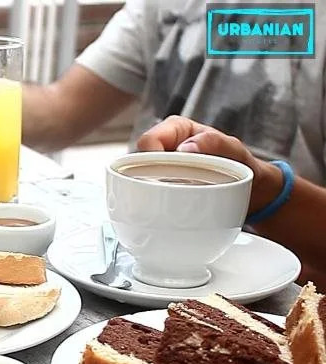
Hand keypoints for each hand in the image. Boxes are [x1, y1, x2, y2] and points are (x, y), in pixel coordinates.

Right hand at [136, 115, 282, 214]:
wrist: (251, 190)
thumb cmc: (242, 165)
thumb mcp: (235, 150)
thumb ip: (214, 143)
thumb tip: (184, 149)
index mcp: (176, 129)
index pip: (149, 140)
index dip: (151, 158)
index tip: (164, 176)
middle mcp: (163, 147)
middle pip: (139, 161)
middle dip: (149, 178)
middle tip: (170, 192)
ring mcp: (160, 168)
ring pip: (140, 178)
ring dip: (154, 191)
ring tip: (176, 199)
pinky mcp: (161, 187)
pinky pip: (149, 193)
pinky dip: (157, 201)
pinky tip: (170, 207)